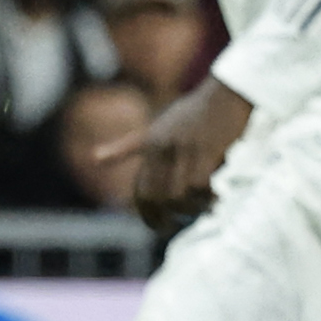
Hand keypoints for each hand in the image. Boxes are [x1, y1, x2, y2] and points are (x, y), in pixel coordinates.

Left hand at [112, 76, 253, 232]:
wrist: (225, 92)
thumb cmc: (191, 113)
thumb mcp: (155, 128)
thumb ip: (127, 147)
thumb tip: (95, 159)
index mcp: (150, 144)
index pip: (141, 189)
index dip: (147, 213)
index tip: (157, 227)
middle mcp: (164, 147)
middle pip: (158, 196)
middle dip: (166, 216)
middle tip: (177, 225)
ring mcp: (186, 148)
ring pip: (179, 194)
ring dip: (191, 208)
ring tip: (202, 209)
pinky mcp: (208, 149)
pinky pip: (201, 184)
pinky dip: (208, 196)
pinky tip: (215, 198)